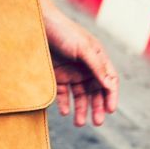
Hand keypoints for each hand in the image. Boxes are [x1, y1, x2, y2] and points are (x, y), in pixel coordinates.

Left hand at [42, 6, 118, 126]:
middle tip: (98, 122)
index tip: (110, 110)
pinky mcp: (56, 76)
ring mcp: (71, 72)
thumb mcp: (83, 48)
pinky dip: (64, 104)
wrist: (38, 24)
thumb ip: (96, 66)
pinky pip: (63, 94)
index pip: (109, 81)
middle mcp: (86, 67)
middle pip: (95, 92)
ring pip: (80, 96)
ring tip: (79, 123)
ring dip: (81, 109)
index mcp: (97, 58)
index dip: (111, 96)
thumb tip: (110, 85)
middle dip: (97, 107)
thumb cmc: (64, 32)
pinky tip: (65, 112)